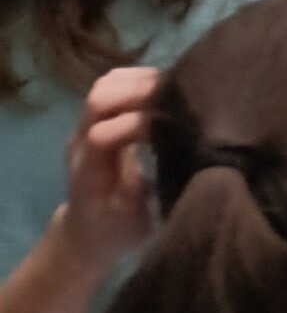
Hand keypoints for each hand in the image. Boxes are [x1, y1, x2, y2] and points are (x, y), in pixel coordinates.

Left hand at [57, 68, 159, 283]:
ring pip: (104, 85)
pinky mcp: (96, 119)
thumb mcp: (133, 223)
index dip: (139, 125)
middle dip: (140, 92)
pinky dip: (138, 79)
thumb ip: (144, 193)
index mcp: (89, 171)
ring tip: (173, 90)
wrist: (87, 232)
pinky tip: (163, 90)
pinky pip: (112, 85)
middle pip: (100, 98)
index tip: (175, 127)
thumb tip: (171, 160)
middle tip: (179, 97)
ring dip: (139, 81)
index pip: (103, 134)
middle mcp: (80, 141)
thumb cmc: (115, 230)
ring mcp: (84, 126)